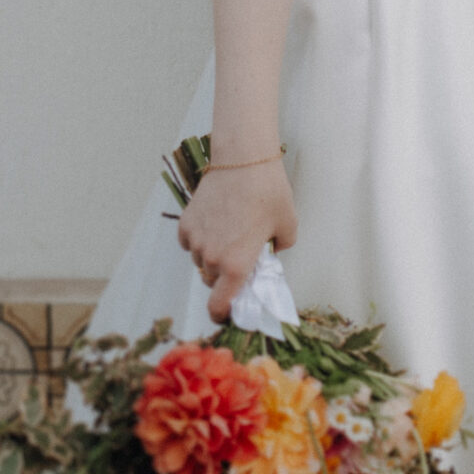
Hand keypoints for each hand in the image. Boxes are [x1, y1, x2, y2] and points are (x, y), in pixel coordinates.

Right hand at [176, 159, 297, 324]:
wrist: (243, 159)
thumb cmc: (269, 192)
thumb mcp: (288, 225)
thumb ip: (280, 247)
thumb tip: (271, 252)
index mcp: (236, 265)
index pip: (219, 306)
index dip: (223, 314)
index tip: (228, 312)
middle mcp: (211, 258)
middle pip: (213, 281)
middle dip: (225, 275)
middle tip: (240, 255)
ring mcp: (196, 241)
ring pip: (202, 261)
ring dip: (213, 256)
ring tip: (230, 231)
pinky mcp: (185, 224)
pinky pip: (191, 243)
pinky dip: (200, 239)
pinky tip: (215, 221)